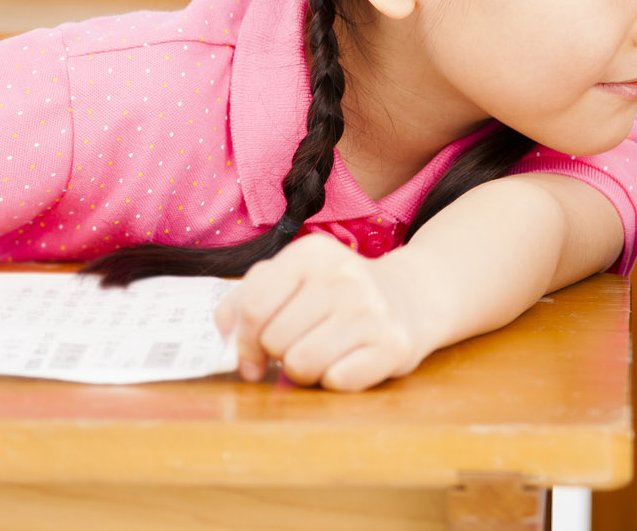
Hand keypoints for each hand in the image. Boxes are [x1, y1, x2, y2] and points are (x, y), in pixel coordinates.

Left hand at [215, 233, 435, 391]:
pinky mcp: (392, 345)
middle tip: (300, 345)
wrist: (411, 297)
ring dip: (304, 372)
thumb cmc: (337, 294)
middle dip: (279, 354)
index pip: (254, 307)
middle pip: (275, 340)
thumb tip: (225, 334)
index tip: (251, 357)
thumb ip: (249, 298)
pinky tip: (348, 360)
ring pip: (301, 365)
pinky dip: (334, 381)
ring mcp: (371, 309)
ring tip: (322, 354)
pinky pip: (336, 381)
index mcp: (311, 253)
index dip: (243, 341)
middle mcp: (343, 275)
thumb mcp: (294, 279)